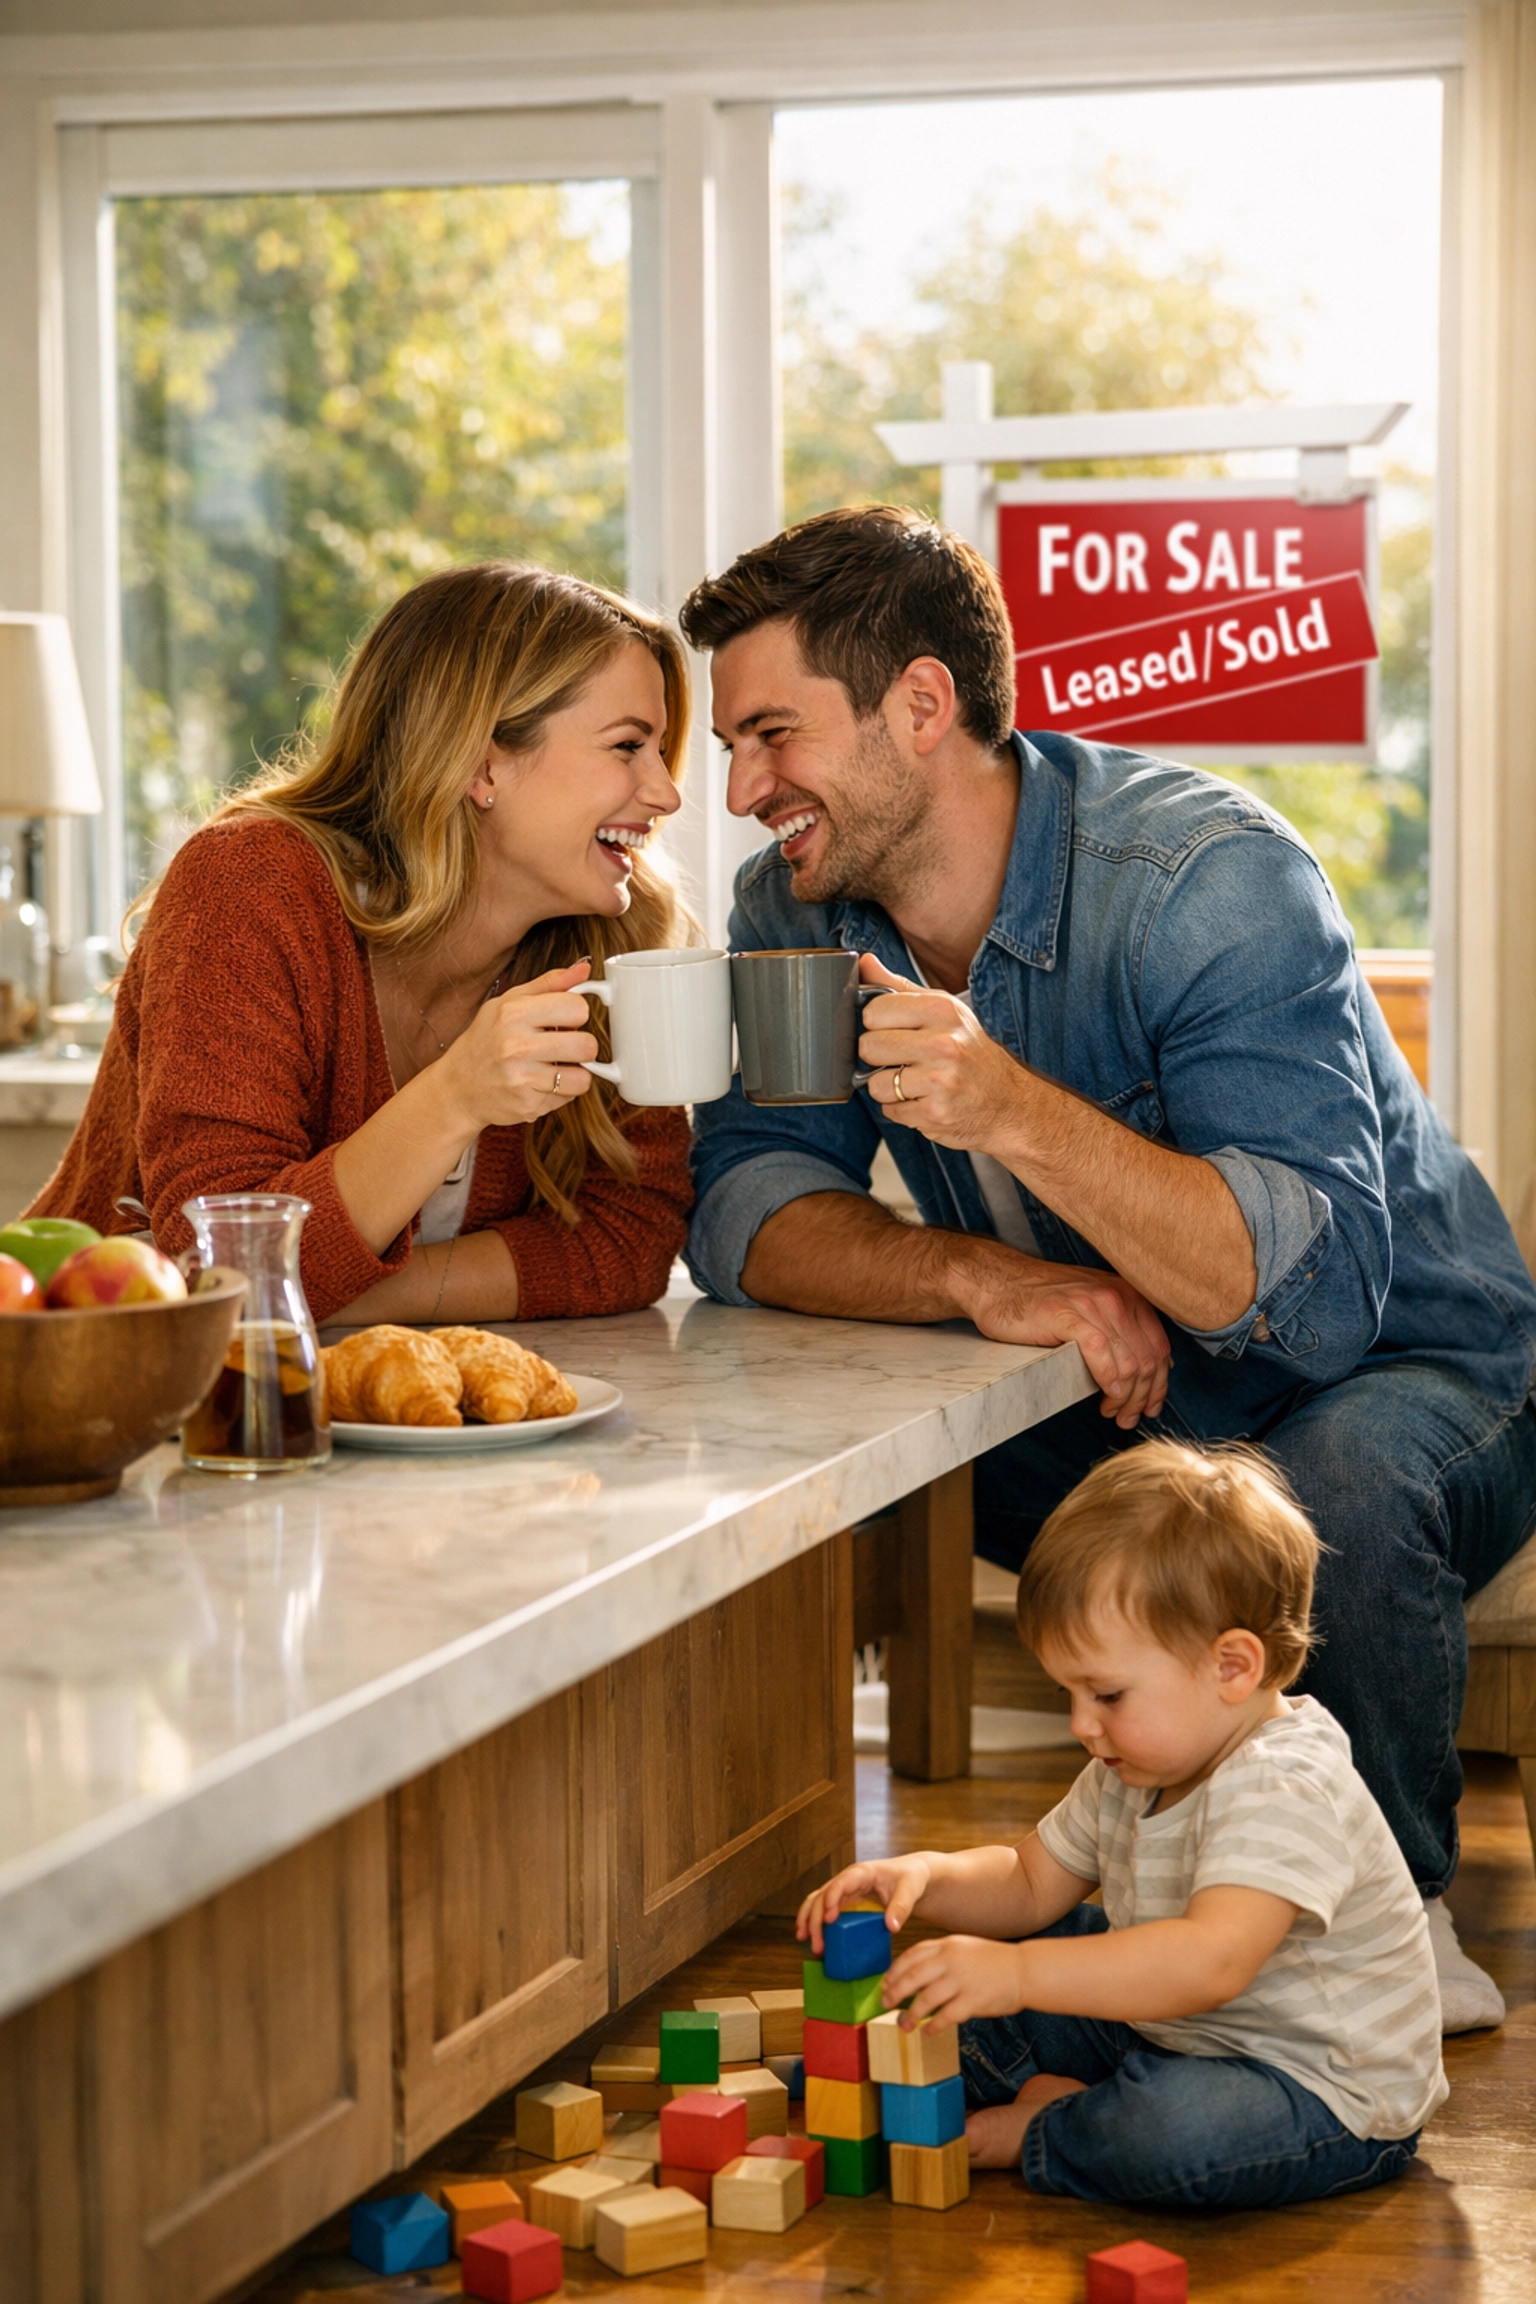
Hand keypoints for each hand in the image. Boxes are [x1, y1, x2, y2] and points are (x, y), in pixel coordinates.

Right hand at [438, 962, 598, 1131]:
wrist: (457, 1087)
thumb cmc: (484, 1040)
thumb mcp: (507, 1003)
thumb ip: (548, 985)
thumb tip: (583, 968)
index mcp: (513, 1013)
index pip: (577, 1008)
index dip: (576, 1014)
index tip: (565, 1020)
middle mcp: (516, 1046)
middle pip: (587, 1046)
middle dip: (582, 1046)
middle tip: (564, 1046)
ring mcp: (522, 1079)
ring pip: (583, 1078)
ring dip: (575, 1073)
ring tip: (555, 1067)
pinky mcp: (528, 1105)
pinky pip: (568, 1097)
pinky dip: (561, 1092)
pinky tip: (542, 1084)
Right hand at [795, 1856, 932, 1954]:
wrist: (912, 1875)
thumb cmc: (911, 1877)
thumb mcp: (911, 1889)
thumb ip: (902, 1906)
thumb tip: (891, 1927)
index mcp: (863, 1872)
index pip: (842, 1882)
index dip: (832, 1897)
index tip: (828, 1917)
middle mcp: (848, 1880)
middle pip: (824, 1895)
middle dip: (816, 1918)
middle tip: (817, 1943)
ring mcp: (845, 1891)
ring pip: (818, 1901)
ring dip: (809, 1919)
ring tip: (804, 1940)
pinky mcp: (846, 1902)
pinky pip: (824, 1909)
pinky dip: (815, 1922)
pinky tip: (812, 1937)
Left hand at [856, 956, 1028, 1156]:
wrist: (1009, 1101)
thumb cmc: (970, 1051)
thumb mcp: (943, 1010)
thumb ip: (899, 987)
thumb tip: (865, 962)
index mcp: (942, 1009)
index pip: (873, 1011)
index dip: (877, 1025)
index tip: (895, 1032)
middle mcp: (943, 1043)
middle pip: (868, 1047)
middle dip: (879, 1057)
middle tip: (904, 1059)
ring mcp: (940, 1080)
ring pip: (875, 1084)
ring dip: (889, 1087)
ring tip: (916, 1082)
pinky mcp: (935, 1113)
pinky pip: (889, 1110)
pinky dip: (902, 1109)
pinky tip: (925, 1100)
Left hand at [883, 1933, 1026, 2030]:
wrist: (1025, 1969)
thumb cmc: (993, 1961)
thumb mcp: (964, 1947)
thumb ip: (941, 1956)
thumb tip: (913, 1974)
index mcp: (948, 1945)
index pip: (912, 1955)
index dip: (895, 1971)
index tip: (885, 1983)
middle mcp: (952, 1960)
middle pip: (913, 1977)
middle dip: (895, 1992)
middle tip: (886, 2004)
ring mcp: (962, 1980)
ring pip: (925, 1999)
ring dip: (911, 2014)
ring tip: (904, 2024)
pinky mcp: (973, 2000)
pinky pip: (946, 2016)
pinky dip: (933, 2026)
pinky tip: (928, 2031)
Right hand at [954, 1245, 1170, 1427]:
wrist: (998, 1283)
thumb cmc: (1041, 1303)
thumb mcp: (1092, 1310)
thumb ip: (1121, 1331)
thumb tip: (1149, 1370)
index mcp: (1128, 1295)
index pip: (1160, 1347)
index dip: (1159, 1385)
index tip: (1150, 1408)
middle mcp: (1116, 1296)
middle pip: (1148, 1360)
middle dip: (1142, 1398)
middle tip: (1127, 1418)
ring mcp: (1091, 1303)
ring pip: (1129, 1361)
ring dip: (1126, 1397)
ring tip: (1111, 1412)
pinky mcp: (1066, 1314)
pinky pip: (1100, 1350)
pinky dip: (1109, 1379)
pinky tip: (1106, 1394)